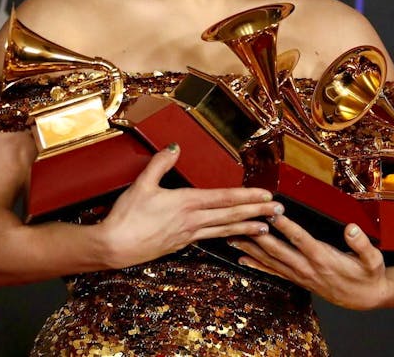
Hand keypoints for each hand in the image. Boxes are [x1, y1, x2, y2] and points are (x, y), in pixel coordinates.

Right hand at [98, 144, 281, 269]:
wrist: (114, 247)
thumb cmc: (126, 217)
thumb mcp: (142, 184)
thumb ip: (160, 164)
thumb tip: (175, 146)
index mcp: (185, 203)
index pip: (223, 198)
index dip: (247, 196)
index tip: (266, 195)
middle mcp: (192, 221)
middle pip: (230, 215)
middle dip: (256, 212)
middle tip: (279, 212)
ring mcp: (188, 235)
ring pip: (224, 230)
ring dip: (246, 228)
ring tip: (265, 228)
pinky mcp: (180, 245)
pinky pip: (210, 239)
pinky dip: (226, 237)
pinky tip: (233, 237)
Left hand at [228, 210, 389, 309]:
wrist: (366, 298)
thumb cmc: (368, 275)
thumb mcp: (372, 259)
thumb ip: (361, 243)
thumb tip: (352, 228)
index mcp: (324, 258)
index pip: (300, 239)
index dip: (285, 226)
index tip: (272, 212)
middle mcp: (307, 267)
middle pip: (278, 250)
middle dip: (257, 235)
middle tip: (241, 221)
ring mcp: (300, 275)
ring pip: (270, 261)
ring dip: (250, 248)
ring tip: (231, 236)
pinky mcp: (297, 279)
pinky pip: (273, 272)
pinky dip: (256, 265)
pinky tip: (242, 259)